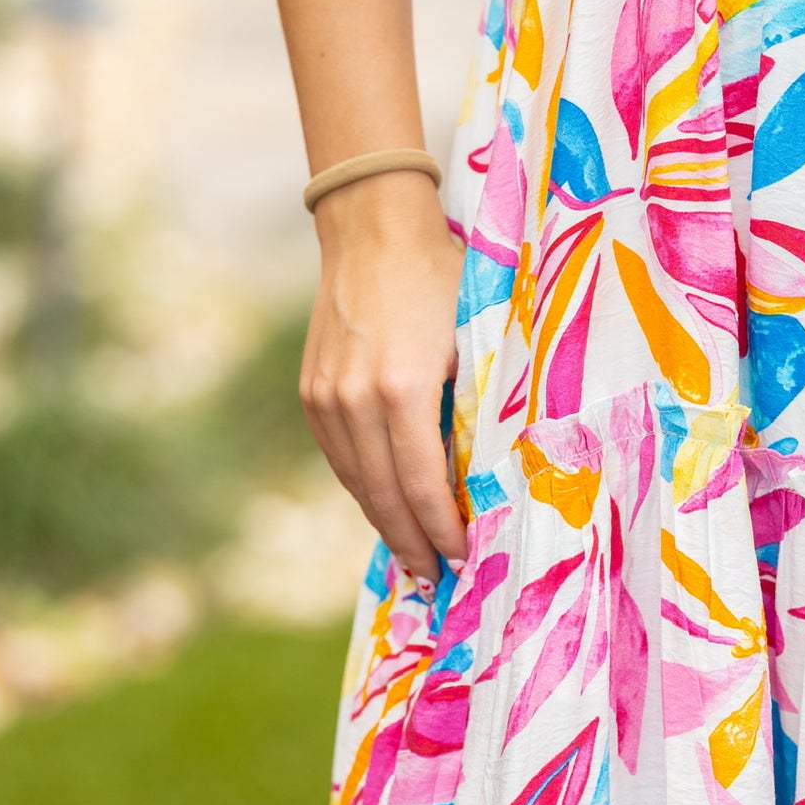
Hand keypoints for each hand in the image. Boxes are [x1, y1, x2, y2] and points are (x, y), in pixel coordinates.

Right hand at [300, 170, 468, 583]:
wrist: (373, 226)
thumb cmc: (442, 274)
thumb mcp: (475, 335)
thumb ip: (478, 401)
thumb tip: (492, 470)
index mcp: (403, 389)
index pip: (423, 485)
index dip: (443, 530)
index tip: (465, 559)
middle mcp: (355, 399)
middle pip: (384, 496)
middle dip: (412, 543)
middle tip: (438, 578)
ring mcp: (326, 396)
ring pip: (356, 480)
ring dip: (384, 522)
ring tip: (413, 552)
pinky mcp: (312, 389)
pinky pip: (338, 455)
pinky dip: (362, 485)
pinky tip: (383, 502)